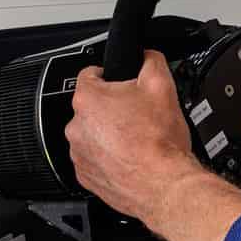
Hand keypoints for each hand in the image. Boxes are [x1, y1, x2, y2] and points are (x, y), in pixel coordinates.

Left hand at [66, 51, 204, 223]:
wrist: (164, 184)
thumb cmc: (159, 142)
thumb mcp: (163, 86)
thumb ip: (151, 60)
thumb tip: (146, 56)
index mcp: (89, 99)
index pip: (90, 73)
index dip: (109, 74)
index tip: (119, 82)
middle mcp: (76, 126)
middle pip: (93, 106)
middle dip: (113, 107)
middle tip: (138, 114)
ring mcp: (79, 153)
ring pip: (92, 133)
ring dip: (109, 134)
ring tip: (136, 139)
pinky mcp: (86, 175)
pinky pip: (94, 158)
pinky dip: (108, 157)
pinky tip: (130, 157)